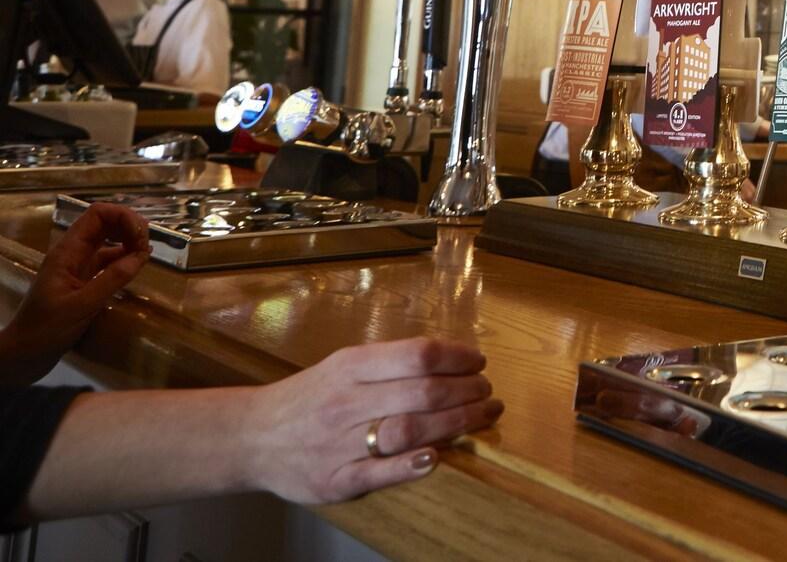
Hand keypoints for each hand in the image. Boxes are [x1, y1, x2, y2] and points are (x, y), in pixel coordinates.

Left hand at [0, 203, 149, 382]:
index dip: (124, 217)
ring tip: (147, 255)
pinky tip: (137, 265)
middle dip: (129, 226)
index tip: (143, 238)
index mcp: (67, 253)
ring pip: (107, 241)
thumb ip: (112, 279)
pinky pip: (107, 261)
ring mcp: (77, 267)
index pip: (97, 215)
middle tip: (148, 247)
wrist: (24, 354)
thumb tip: (143, 255)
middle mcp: (73, 254)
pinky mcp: (83, 282)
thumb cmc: (46, 329)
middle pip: (104, 223)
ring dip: (129, 241)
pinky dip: (125, 258)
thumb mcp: (82, 305)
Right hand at [241, 337, 501, 502]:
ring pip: (408, 430)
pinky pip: (379, 473)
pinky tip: (437, 456)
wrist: (250, 436)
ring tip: (482, 417)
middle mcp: (345, 403)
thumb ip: (391, 364)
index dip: (459, 358)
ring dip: (456, 424)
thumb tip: (453, 361)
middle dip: (468, 392)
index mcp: (350, 367)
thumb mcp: (344, 365)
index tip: (479, 363)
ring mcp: (339, 444)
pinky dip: (412, 465)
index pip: (418, 355)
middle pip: (423, 393)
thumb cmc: (310, 398)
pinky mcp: (334, 481)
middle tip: (488, 393)